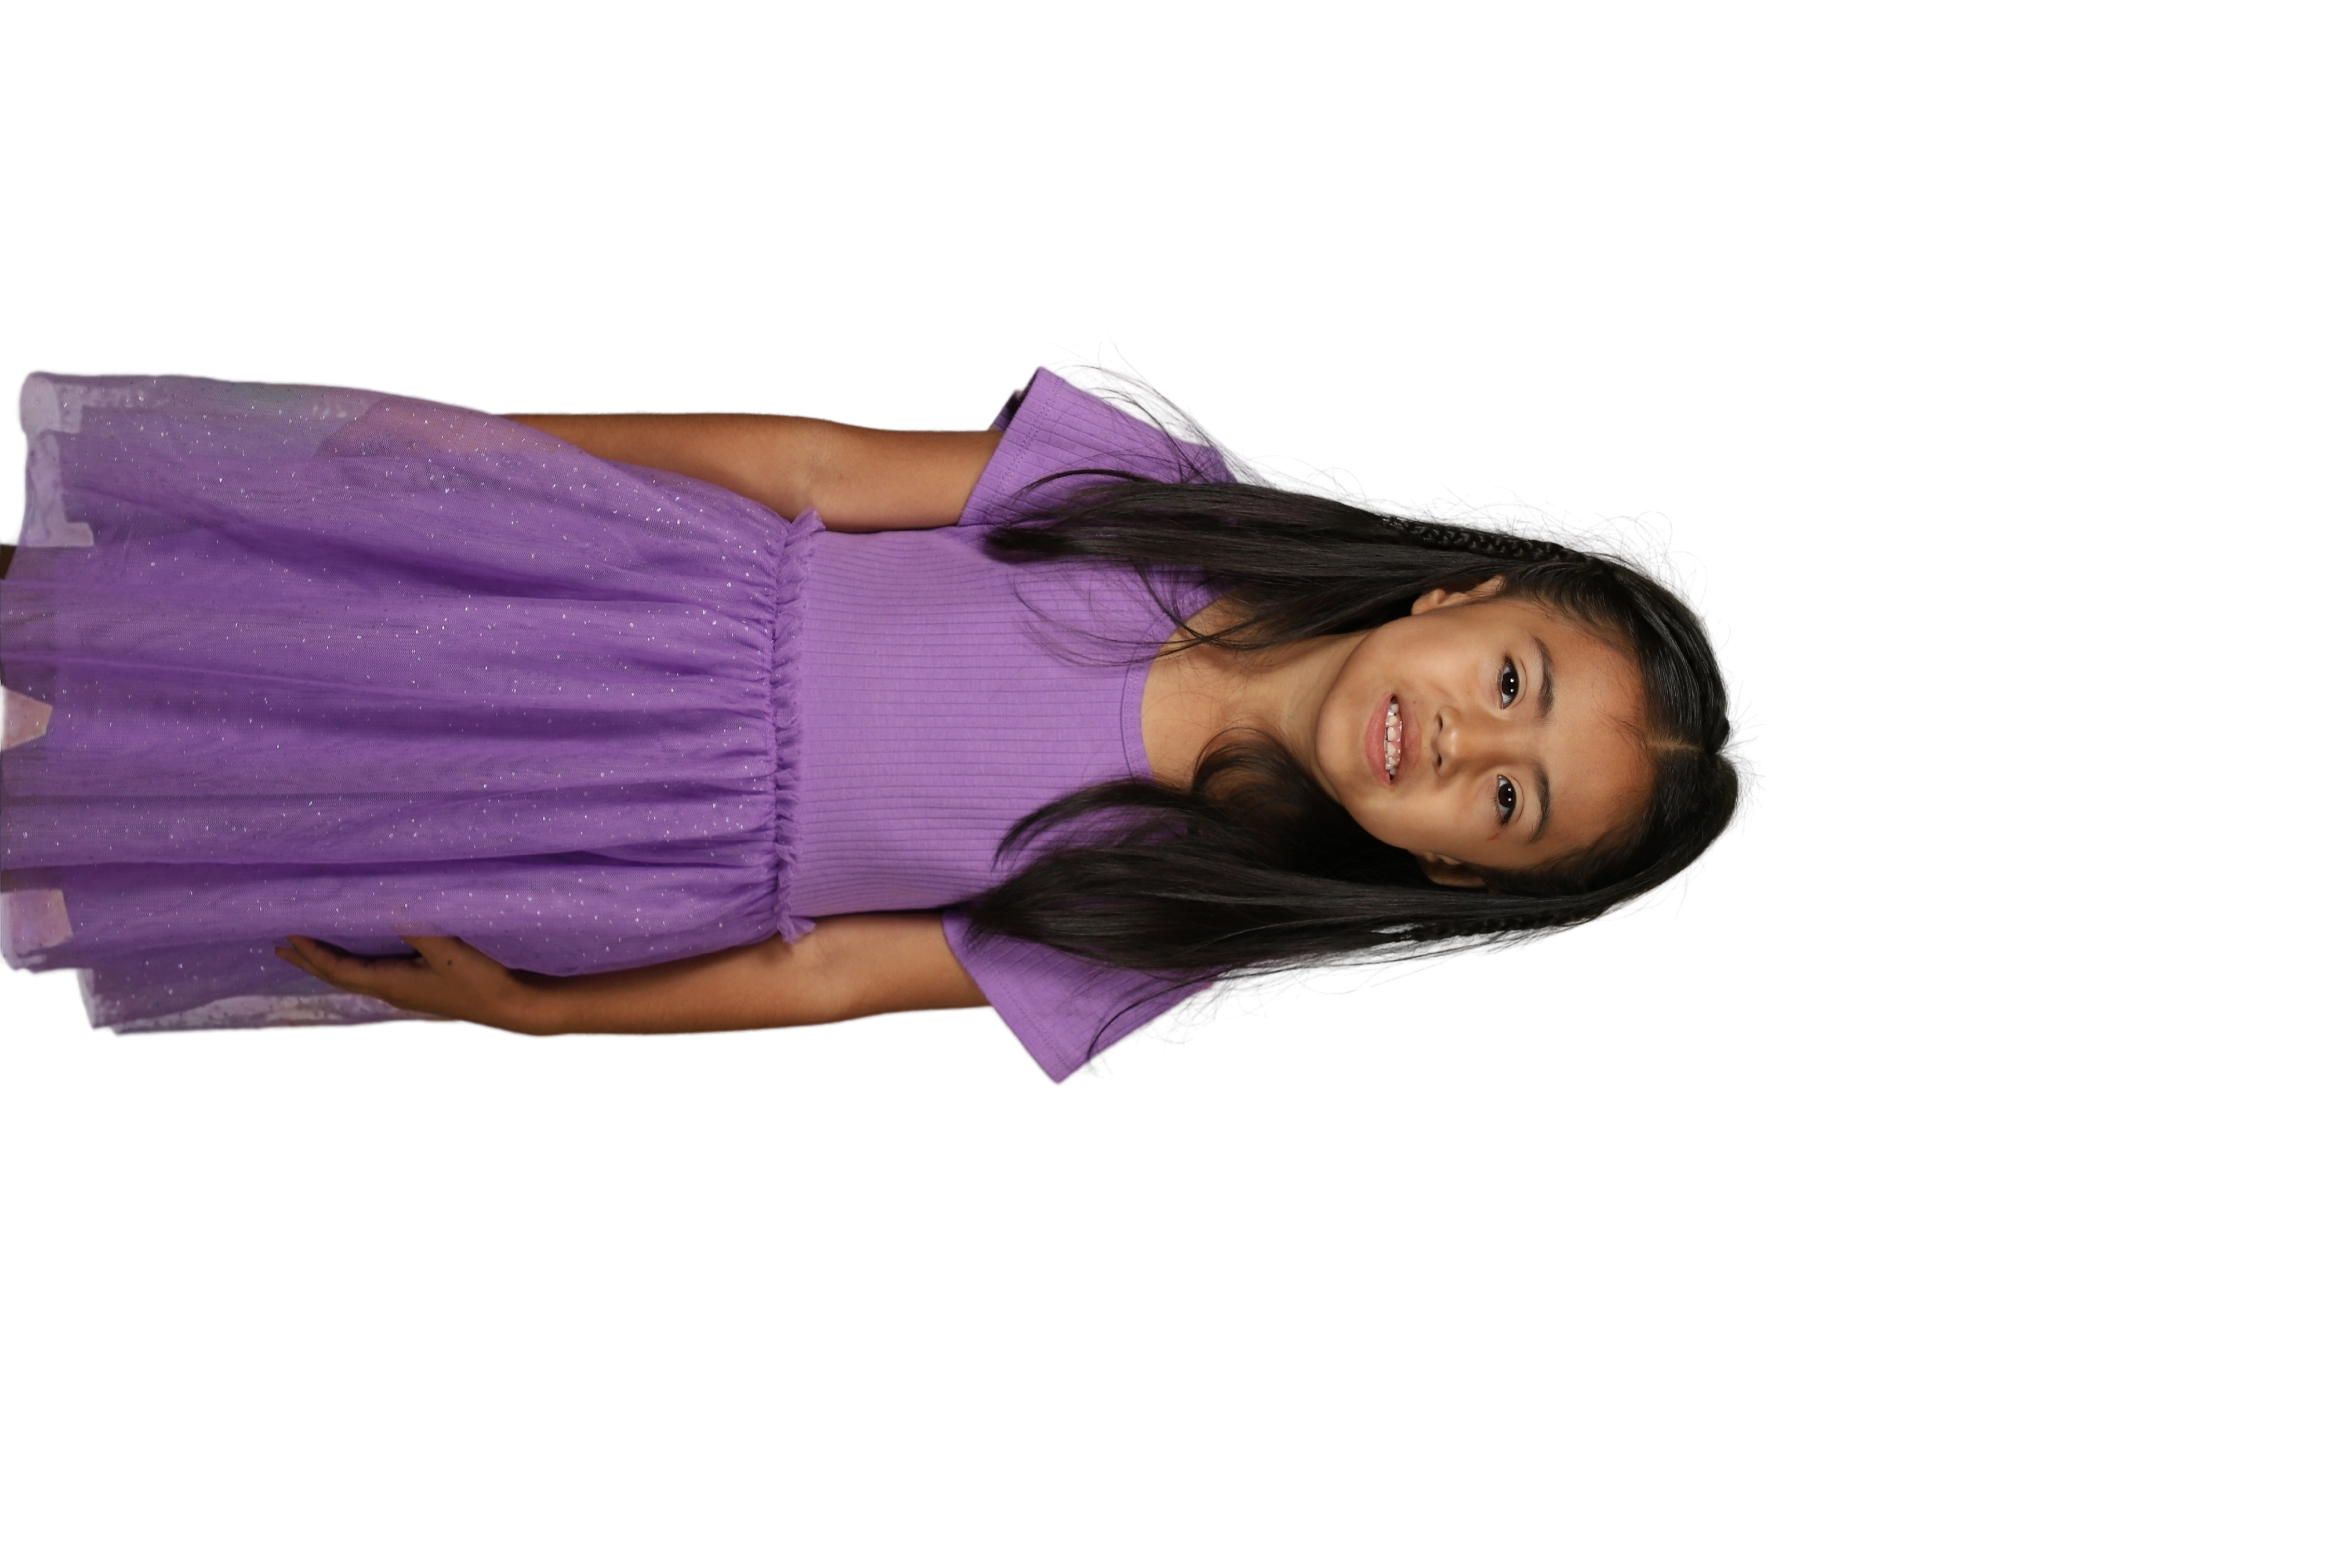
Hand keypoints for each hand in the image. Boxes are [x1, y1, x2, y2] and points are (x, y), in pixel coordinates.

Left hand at [275, 933, 539, 1032]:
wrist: (508, 1005)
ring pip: (352, 979)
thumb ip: (413, 925)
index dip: (312, 952)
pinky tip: (359, 961)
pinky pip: (370, 978)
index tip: (289, 934)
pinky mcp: (416, 990)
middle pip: (337, 978)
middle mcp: (389, 991)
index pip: (338, 969)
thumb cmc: (477, 980)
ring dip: (327, 965)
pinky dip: (351, 967)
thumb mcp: (445, 950)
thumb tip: (382, 902)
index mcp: (389, 982)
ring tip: (307, 954)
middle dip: (308, 962)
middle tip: (279, 950)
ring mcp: (402, 993)